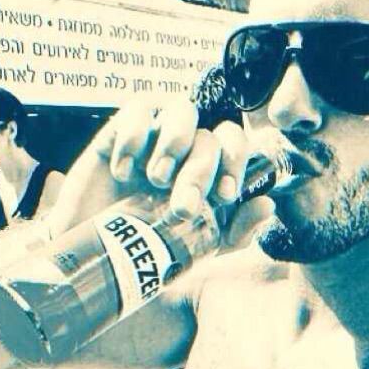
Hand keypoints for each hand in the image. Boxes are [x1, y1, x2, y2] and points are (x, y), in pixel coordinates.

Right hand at [47, 99, 271, 251]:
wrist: (98, 258)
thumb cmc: (154, 249)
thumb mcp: (203, 247)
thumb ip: (238, 229)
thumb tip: (269, 204)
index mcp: (211, 170)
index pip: (236, 143)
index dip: (236, 162)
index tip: (225, 196)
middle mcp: (188, 149)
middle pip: (210, 136)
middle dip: (200, 172)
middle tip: (182, 207)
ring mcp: (155, 139)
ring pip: (181, 109)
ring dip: (174, 145)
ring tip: (157, 180)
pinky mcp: (119, 134)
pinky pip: (137, 110)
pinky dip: (134, 137)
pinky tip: (123, 171)